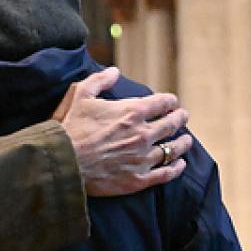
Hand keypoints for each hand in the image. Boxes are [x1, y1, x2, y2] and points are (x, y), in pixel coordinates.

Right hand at [53, 67, 190, 196]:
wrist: (64, 162)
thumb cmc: (71, 128)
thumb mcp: (81, 95)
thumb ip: (99, 80)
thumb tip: (114, 71)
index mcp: (132, 112)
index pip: (162, 103)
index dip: (170, 101)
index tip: (172, 102)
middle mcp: (143, 134)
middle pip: (171, 124)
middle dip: (180, 118)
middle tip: (183, 117)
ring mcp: (142, 158)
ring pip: (172, 149)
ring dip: (182, 143)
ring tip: (187, 140)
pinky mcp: (138, 179)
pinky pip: (165, 173)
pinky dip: (176, 168)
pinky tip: (180, 165)